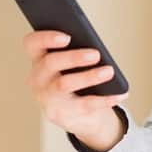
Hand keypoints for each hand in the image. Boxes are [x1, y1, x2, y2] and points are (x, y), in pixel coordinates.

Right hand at [23, 31, 128, 147]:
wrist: (73, 114)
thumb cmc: (73, 78)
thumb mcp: (71, 64)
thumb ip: (76, 51)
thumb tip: (95, 49)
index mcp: (38, 59)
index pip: (32, 44)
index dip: (46, 38)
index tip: (67, 37)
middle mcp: (37, 78)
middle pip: (50, 63)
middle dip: (73, 57)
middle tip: (96, 54)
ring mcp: (47, 98)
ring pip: (64, 84)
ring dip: (89, 77)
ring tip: (109, 71)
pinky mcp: (60, 114)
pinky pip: (84, 105)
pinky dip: (104, 99)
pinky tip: (119, 94)